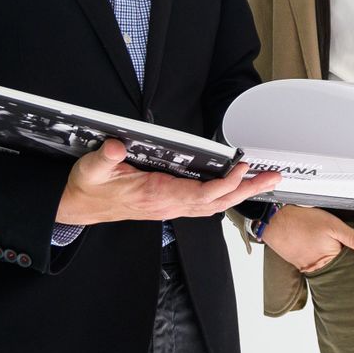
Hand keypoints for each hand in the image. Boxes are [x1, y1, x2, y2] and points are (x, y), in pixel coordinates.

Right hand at [55, 139, 281, 225]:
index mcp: (155, 195)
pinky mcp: (170, 204)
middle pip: (216, 202)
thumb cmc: (89, 188)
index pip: (200, 194)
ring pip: (214, 204)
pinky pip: (205, 203)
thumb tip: (116, 145)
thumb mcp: (90, 170)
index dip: (224, 183)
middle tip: (273, 178)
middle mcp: (169, 204)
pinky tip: (237, 187)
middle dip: (246, 190)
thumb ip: (103, 158)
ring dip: (240, 193)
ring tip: (264, 180)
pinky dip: (225, 194)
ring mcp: (171, 207)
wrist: (80, 207)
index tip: (242, 168)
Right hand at [261, 204, 353, 273]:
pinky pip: (310, 260)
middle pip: (335, 263)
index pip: (347, 261)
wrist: (274, 220)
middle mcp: (316, 268)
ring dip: (324, 253)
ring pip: (322, 261)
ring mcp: (305, 266)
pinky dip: (314, 252)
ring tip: (321, 240)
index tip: (352, 245)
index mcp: (329, 260)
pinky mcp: (296, 262)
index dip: (352, 252)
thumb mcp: (333, 225)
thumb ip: (353, 237)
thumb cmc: (302, 221)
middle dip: (338, 253)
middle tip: (333, 239)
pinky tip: (312, 242)